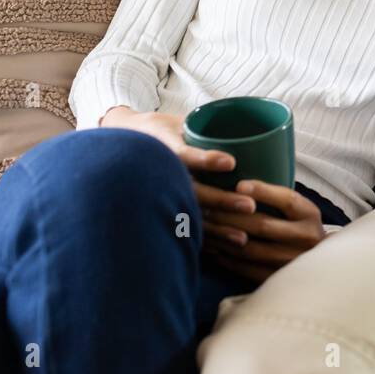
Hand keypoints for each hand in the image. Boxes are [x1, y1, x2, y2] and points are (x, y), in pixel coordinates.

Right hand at [99, 105, 258, 231]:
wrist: (124, 148)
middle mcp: (159, 175)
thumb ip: (206, 128)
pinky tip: (224, 251)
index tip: (231, 161)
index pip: (182, 155)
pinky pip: (184, 230)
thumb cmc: (161, 132)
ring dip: (217, 228)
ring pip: (190, 215)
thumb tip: (248, 130)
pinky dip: (206, 242)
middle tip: (250, 205)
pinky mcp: (163, 213)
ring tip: (242, 238)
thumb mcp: (176, 122)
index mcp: (162, 148)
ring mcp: (159, 196)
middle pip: (192, 191)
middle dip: (221, 200)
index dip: (205, 159)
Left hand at [202, 183, 326, 283]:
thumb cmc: (298, 227)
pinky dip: (227, 257)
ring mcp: (292, 261)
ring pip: (250, 249)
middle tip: (207, 207)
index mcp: (309, 215)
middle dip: (230, 215)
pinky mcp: (278, 278)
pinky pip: (246, 268)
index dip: (262, 191)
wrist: (316, 264)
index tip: (238, 184)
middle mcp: (305, 238)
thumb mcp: (297, 209)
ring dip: (223, 237)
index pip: (286, 200)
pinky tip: (214, 248)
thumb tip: (238, 184)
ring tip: (206, 228)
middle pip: (262, 225)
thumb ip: (276, 198)